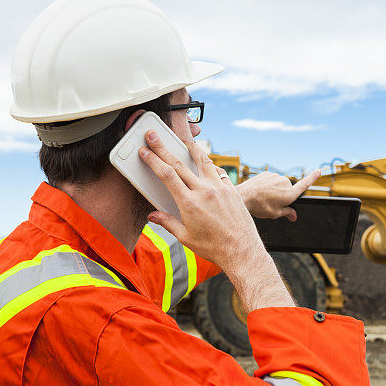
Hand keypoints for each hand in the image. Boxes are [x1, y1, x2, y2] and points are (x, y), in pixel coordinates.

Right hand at [138, 131, 293, 310]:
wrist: (241, 251)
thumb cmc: (213, 247)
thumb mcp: (185, 237)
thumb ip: (167, 223)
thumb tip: (152, 216)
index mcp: (189, 203)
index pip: (167, 175)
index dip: (153, 160)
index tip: (144, 151)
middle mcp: (204, 191)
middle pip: (179, 164)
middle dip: (163, 148)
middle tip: (153, 135)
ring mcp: (220, 188)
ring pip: (203, 162)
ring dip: (191, 149)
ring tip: (184, 141)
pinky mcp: (232, 190)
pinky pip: (218, 172)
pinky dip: (210, 165)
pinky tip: (205, 162)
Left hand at [237, 170, 320, 220]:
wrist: (244, 196)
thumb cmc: (260, 207)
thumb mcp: (275, 214)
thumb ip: (287, 213)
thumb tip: (294, 216)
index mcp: (290, 194)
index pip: (305, 184)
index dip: (313, 178)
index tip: (319, 170)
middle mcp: (285, 183)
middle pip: (287, 189)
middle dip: (282, 195)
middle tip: (272, 203)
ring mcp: (276, 177)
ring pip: (278, 185)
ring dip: (274, 190)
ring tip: (263, 198)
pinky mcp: (267, 173)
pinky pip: (270, 180)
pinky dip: (267, 186)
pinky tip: (260, 191)